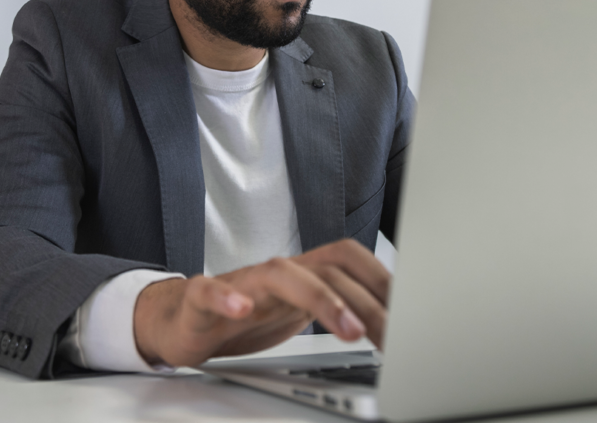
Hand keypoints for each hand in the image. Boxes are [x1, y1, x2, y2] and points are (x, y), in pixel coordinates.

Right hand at [132, 239, 389, 367]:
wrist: (182, 319)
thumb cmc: (244, 315)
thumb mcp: (299, 313)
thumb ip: (338, 312)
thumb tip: (392, 326)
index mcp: (301, 274)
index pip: (349, 259)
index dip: (382, 278)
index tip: (414, 308)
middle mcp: (276, 273)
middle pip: (328, 272)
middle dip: (366, 303)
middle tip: (393, 337)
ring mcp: (240, 284)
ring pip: (281, 275)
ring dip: (321, 300)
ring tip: (348, 329)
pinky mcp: (200, 300)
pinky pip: (210, 291)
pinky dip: (225, 298)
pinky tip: (240, 310)